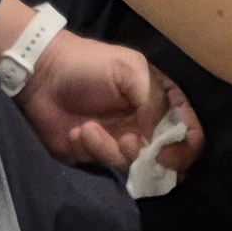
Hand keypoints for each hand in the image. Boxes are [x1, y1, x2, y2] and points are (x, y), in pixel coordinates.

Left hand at [17, 32, 182, 175]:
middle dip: (150, 158)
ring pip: (133, 163)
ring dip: (110, 148)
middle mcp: (146, 124)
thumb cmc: (88, 65)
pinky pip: (106, 164)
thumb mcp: (129, 69)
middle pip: (169, 157)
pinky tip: (77, 132)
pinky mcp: (97, 154)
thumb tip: (157, 137)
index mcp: (160, 100)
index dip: (186, 146)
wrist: (42, 75)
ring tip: (88, 129)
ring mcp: (122, 141)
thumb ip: (153, 101)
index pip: (189, 130)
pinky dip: (92, 149)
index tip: (166, 152)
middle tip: (127, 144)